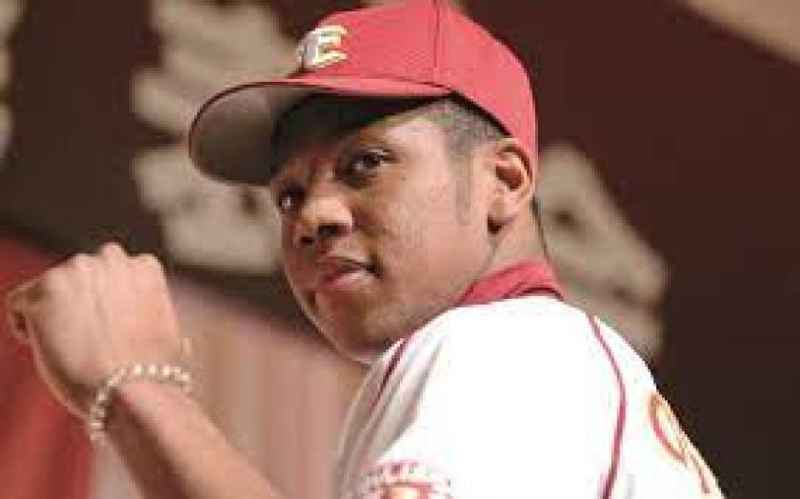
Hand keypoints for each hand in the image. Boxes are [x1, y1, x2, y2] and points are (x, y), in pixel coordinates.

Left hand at [5, 242, 185, 417]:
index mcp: (145, 266)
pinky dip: (24, 326)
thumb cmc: (155, 374)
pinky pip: (19, 303)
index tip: (106, 329)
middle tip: (83, 339)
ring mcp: (76, 271)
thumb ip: (159, 327)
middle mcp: (110, 258)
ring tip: (67, 347)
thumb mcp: (171, 338)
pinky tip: (44, 349)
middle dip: (78, 301)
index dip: (106, 302)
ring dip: (53, 313)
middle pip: (79, 273)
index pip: (112, 271)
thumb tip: (179, 343)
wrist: (132, 387)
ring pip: (48, 286)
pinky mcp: (45, 290)